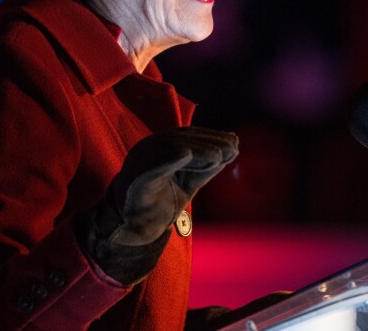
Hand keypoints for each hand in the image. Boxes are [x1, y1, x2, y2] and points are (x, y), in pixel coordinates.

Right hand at [76, 126, 237, 283]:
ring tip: (218, 156)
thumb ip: (206, 167)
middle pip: (180, 139)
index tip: (235, 142)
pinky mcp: (134, 181)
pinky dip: (168, 159)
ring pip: (169, 149)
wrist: (133, 232)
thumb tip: (233, 149)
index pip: (187, 136)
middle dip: (209, 142)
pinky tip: (187, 154)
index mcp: (158, 148)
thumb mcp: (189, 182)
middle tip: (232, 148)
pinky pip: (151, 167)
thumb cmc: (159, 204)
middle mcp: (146, 150)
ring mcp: (138, 164)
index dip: (212, 137)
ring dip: (196, 150)